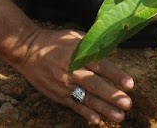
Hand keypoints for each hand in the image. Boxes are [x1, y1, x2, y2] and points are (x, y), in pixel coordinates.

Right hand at [10, 28, 133, 124]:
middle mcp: (71, 71)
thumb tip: (113, 52)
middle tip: (127, 103)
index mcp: (77, 54)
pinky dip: (85, 114)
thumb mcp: (73, 36)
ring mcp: (64, 85)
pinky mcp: (58, 95)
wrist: (27, 51)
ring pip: (86, 98)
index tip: (130, 84)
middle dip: (112, 95)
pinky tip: (96, 120)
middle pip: (94, 84)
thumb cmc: (54, 42)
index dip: (115, 75)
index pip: (100, 65)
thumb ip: (93, 45)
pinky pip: (73, 106)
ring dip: (103, 108)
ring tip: (119, 116)